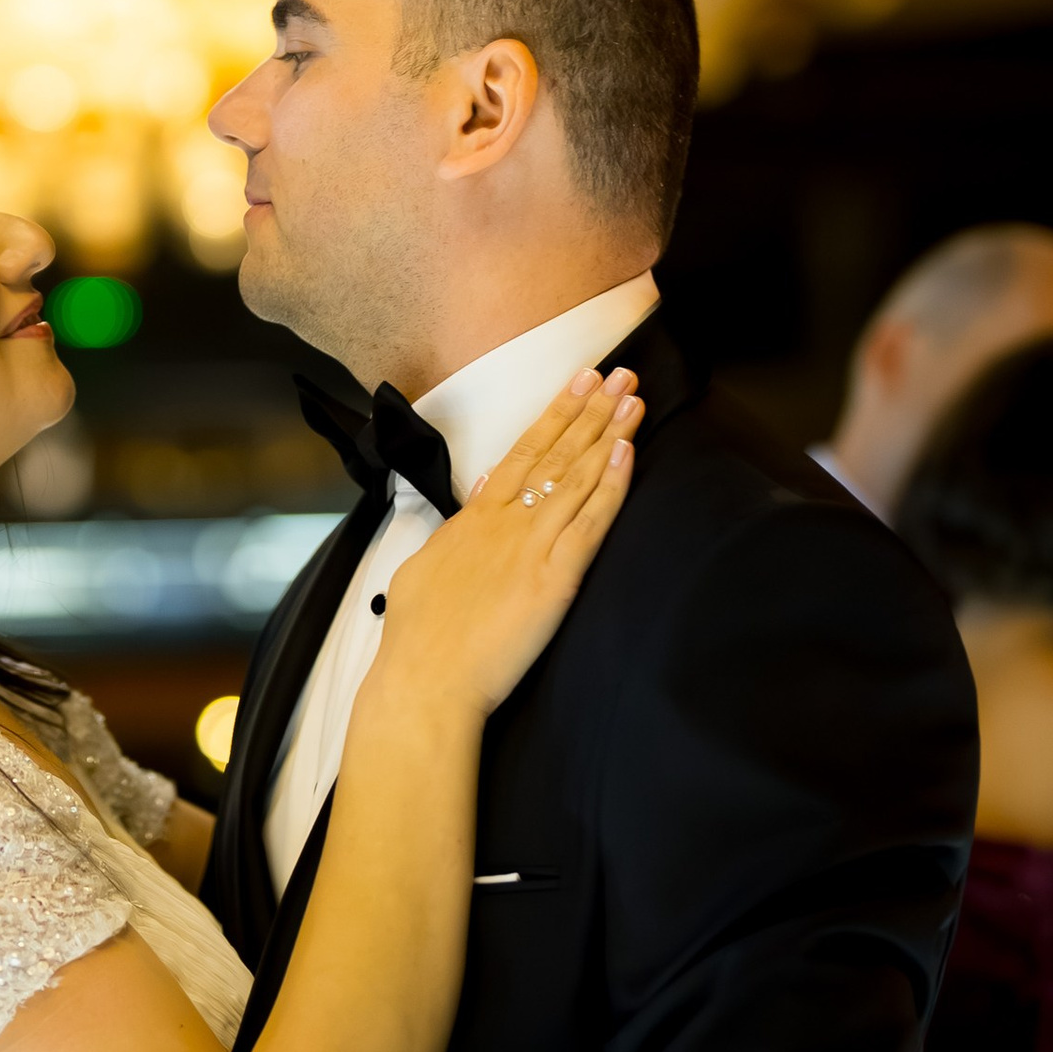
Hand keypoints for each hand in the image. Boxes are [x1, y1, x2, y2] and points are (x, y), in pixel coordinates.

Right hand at [369, 368, 640, 724]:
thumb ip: (456, 526)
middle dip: (590, 409)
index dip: (555, 413)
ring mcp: (533, 547)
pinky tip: (627, 453)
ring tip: (633, 399)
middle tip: (620, 373)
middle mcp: (507, 521)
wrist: (426, 678)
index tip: (579, 382)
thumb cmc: (419, 633)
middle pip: (556, 452)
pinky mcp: (556, 579)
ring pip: (578, 477)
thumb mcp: (425, 563)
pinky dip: (611, 485)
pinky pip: (591, 523)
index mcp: (475, 517)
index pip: (523, 451)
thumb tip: (479, 493)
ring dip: (609, 433)